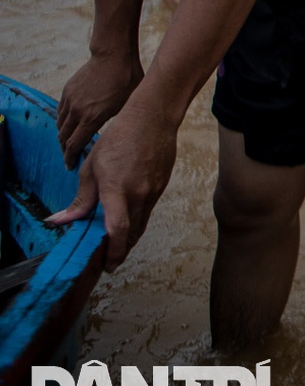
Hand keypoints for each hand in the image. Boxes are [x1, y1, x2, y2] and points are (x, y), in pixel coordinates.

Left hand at [48, 102, 178, 269]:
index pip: (117, 229)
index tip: (107, 264)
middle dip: (120, 251)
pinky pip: (148, 211)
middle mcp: (139, 194)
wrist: (152, 120)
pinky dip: (137, 222)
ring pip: (142, 225)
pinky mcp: (161, 187)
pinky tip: (128, 219)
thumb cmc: (118, 139)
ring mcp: (154, 191)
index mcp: (118, 189)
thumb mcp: (92, 167)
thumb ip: (81, 198)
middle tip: (108, 260)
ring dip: (129, 239)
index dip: (113, 251)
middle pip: (132, 234)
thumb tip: (61, 220)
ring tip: (116, 244)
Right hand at [57, 50, 143, 168]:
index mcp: (92, 117)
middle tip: (69, 158)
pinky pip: (60, 111)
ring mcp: (70, 100)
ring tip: (69, 143)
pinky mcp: (67, 91)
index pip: (74, 145)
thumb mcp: (128, 104)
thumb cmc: (127, 79)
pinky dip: (63, 121)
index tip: (70, 166)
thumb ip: (117, 121)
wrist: (114, 55)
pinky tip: (70, 124)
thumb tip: (118, 136)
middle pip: (63, 138)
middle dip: (65, 150)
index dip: (70, 158)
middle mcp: (77, 111)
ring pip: (60, 125)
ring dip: (63, 136)